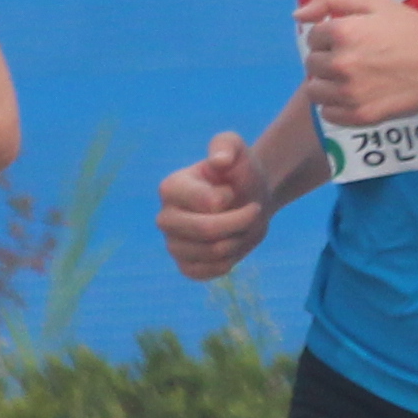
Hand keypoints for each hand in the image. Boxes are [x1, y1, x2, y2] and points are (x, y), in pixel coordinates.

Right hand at [159, 130, 270, 281]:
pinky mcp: (184, 266)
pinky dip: (229, 261)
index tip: (232, 190)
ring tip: (239, 226)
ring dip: (238, 240)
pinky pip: (208, 272)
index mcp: (170, 187)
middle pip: (206, 231)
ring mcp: (172, 244)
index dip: (231, 199)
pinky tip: (231, 244)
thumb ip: (226, 145)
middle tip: (252, 211)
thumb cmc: (238, 171)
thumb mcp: (235, 148)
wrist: (249, 198)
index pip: (208, 204)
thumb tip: (219, 161)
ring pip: (213, 253)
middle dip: (240, 223)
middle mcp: (165, 218)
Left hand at [296, 0, 417, 132]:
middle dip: (327, 57)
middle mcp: (342, 65)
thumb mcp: (375, 1)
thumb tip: (298, 15)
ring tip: (352, 77)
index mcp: (343, 32)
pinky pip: (328, 114)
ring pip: (315, 91)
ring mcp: (350, 94)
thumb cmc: (411, 29)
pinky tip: (355, 95)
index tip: (351, 37)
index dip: (330, 34)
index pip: (313, 36)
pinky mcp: (360, 117)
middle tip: (355, 56)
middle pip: (311, 63)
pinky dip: (336, 105)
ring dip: (327, 83)